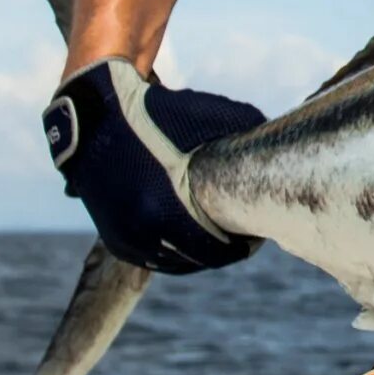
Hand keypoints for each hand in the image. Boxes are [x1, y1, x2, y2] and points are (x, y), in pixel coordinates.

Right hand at [44, 58, 264, 273]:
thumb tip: (279, 149)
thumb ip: (243, 134)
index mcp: (167, 205)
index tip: (259, 233)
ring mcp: (127, 238)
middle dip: (226, 249)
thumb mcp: (207, 114)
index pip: (219, 246)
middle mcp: (143, 229)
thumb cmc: (158, 113)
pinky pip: (156, 259)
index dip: (244, 243)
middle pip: (201, 257)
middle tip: (246, 238)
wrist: (94, 119)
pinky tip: (194, 241)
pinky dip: (177, 253)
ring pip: (178, 261)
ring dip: (201, 253)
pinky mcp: (117, 241)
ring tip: (222, 238)